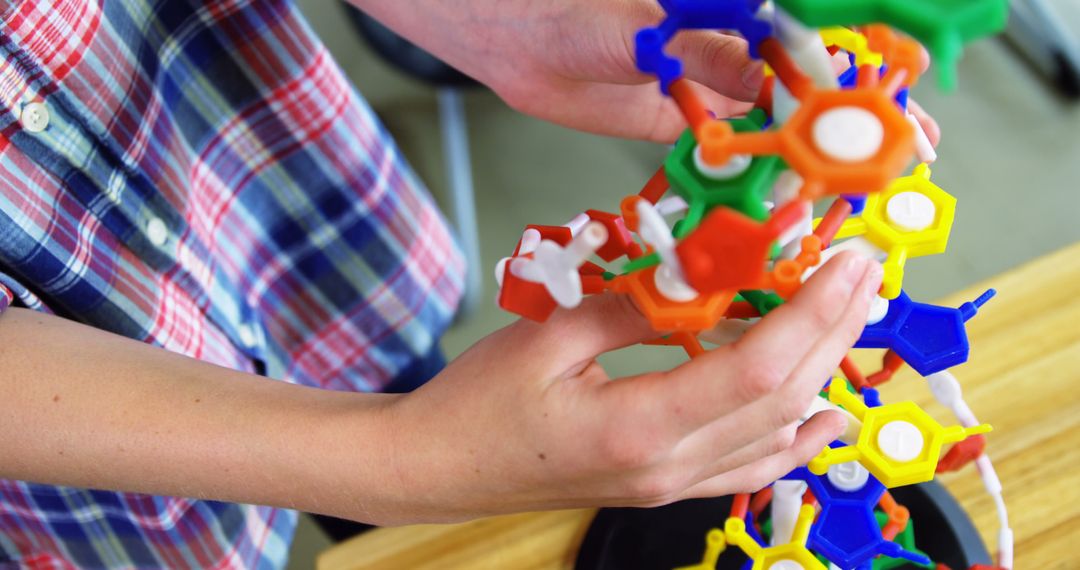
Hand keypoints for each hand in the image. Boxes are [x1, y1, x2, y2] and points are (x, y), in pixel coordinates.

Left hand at [352, 0, 939, 143]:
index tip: (901, 109)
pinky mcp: (679, 123)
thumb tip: (770, 75)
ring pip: (775, 129)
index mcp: (736, 17)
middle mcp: (731, 51)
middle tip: (897, 165)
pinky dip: (754, 180)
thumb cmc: (569, 9)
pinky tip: (780, 205)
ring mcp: (706, 90)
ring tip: (851, 196)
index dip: (863, 82)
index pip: (816, 50)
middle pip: (809, 94)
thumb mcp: (641, 30)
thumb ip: (704, 52)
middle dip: (853, 129)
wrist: (508, 33)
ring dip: (813, 162)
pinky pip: (727, 155)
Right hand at [376, 253, 882, 523]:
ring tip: (851, 317)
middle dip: (833, 331)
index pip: (754, 373)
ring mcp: (669, 485)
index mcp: (635, 429)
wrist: (440, 467)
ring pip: (775, 435)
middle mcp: (666, 467)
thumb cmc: (477, 404)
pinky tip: (824, 419)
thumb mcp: (546, 336)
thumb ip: (629, 304)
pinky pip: (748, 468)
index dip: (810, 316)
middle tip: (864, 271)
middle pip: (781, 401)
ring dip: (823, 372)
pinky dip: (795, 439)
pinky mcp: (662, 485)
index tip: (844, 266)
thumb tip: (695, 271)